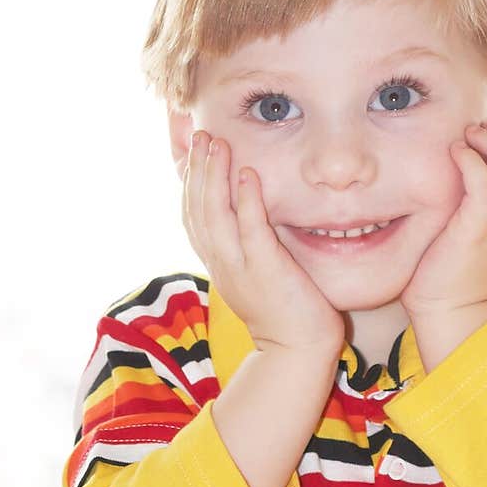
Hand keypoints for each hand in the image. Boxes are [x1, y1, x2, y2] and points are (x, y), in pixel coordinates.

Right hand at [183, 132, 345, 355]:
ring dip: (215, 176)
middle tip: (199, 136)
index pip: (192, 217)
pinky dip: (248, 200)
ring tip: (217, 144)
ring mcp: (240, 268)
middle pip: (197, 210)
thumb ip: (247, 244)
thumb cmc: (285, 311)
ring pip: (216, 215)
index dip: (188, 183)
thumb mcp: (255, 273)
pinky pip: (251, 229)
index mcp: (217, 263)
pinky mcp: (266, 270)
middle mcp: (221, 264)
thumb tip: (249, 211)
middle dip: (196, 170)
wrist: (297, 349)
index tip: (191, 152)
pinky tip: (248, 173)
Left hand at [400, 121, 486, 315]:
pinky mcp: (474, 234)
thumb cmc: (454, 267)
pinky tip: (455, 153)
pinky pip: (484, 187)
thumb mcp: (481, 226)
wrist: (449, 312)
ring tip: (469, 137)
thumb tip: (471, 159)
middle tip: (480, 129)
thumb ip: (485, 196)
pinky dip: (471, 161)